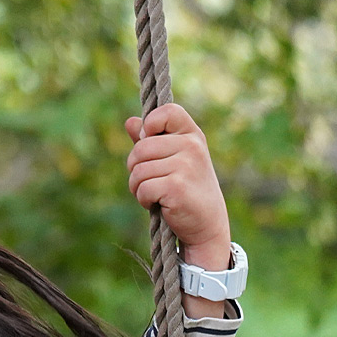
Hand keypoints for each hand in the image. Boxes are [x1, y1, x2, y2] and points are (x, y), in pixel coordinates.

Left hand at [125, 103, 230, 272]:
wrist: (206, 224)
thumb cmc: (186, 189)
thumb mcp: (173, 160)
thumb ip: (151, 141)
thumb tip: (130, 122)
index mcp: (192, 135)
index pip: (166, 112)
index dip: (149, 124)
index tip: (149, 141)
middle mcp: (192, 146)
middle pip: (140, 148)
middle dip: (136, 168)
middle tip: (151, 181)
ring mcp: (186, 166)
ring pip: (138, 170)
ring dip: (138, 186)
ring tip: (156, 194)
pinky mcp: (176, 186)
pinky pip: (141, 187)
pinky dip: (143, 199)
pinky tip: (158, 203)